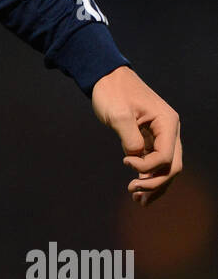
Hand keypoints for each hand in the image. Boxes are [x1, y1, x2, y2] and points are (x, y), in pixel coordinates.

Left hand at [91, 66, 181, 205]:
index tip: (125, 162)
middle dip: (155, 183)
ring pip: (166, 168)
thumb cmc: (112, 92)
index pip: (166, 157)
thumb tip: (136, 159)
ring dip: (154, 185)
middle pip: (172, 166)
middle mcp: (169, 130)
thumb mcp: (118, 115)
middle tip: (132, 192)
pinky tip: (138, 189)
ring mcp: (162, 135)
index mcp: (167, 122)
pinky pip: (156, 162)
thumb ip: (130, 139)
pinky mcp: (151, 138)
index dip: (147, 168)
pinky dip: (149, 176)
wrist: (106, 77)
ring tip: (138, 200)